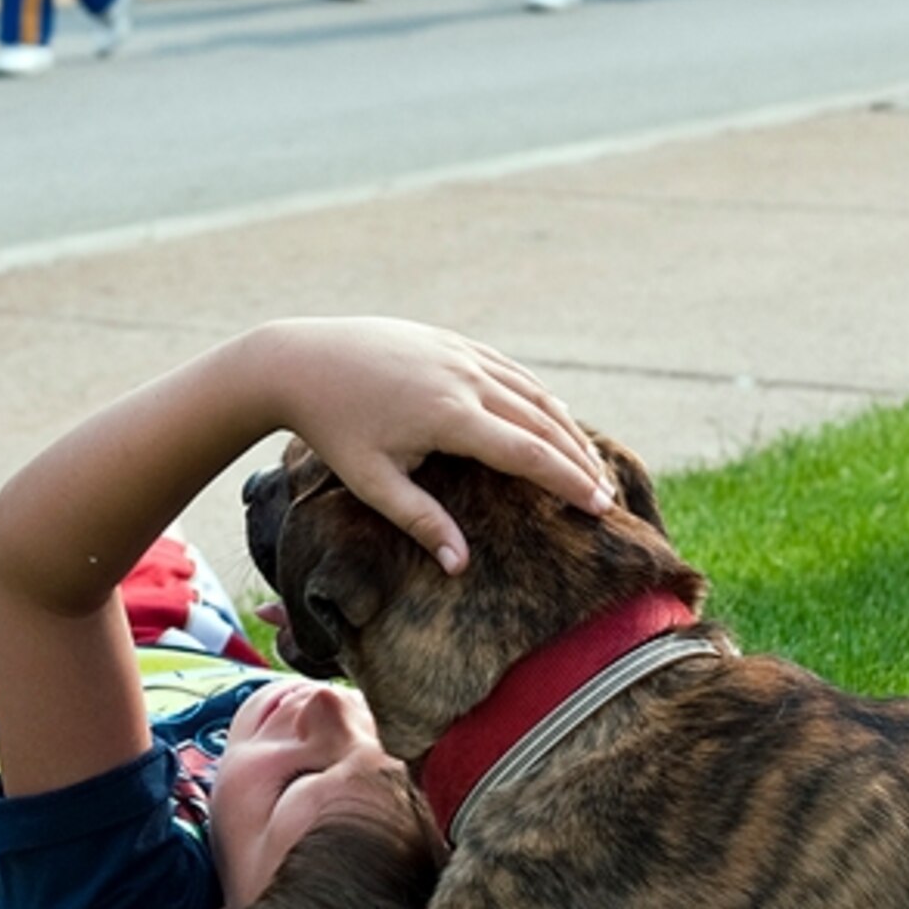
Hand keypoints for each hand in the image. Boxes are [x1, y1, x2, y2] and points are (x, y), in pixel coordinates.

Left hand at [255, 320, 613, 575]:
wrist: (301, 360)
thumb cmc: (334, 428)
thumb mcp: (372, 481)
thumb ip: (420, 521)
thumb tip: (460, 566)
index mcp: (449, 414)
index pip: (527, 451)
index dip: (568, 480)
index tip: (599, 506)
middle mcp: (465, 378)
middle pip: (543, 421)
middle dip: (579, 459)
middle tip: (607, 495)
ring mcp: (461, 354)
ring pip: (533, 392)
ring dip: (567, 427)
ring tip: (589, 464)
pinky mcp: (453, 342)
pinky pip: (510, 372)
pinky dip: (539, 398)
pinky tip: (553, 420)